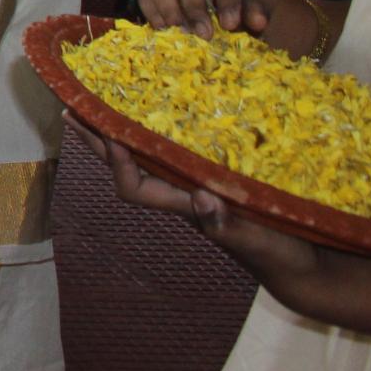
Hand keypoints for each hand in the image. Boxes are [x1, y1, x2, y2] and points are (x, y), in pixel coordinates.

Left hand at [72, 118, 322, 291]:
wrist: (300, 263)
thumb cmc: (279, 253)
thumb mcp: (258, 239)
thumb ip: (229, 225)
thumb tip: (202, 199)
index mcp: (184, 206)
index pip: (134, 187)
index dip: (117, 161)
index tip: (107, 131)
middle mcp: (180, 194)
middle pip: (126, 167)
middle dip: (98, 141)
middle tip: (70, 111)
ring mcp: (193, 187)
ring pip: (142, 157)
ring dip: (116, 134)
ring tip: (92, 107)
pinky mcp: (212, 179)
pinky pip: (170, 152)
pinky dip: (154, 133)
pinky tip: (150, 117)